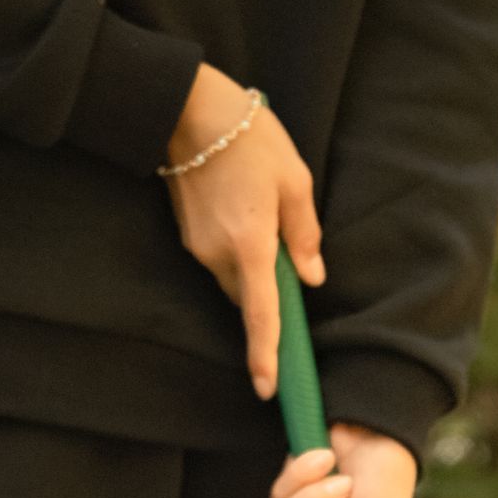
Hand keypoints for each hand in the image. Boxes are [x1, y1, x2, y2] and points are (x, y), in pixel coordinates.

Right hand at [165, 63, 322, 401]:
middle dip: (269, 292)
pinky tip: (240, 210)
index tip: (267, 389)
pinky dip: (235, 250)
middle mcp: (219, 255)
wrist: (188, 109)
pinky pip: (218, 258)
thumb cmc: (249, 138)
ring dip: (252, 267)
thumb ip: (305, 235)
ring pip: (234, 279)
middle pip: (250, 298)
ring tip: (260, 216)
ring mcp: (198, 247)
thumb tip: (311, 278)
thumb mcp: (294, 180)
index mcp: (252, 245)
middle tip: (286, 253)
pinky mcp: (186, 235)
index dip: (266, 355)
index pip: (262, 315)